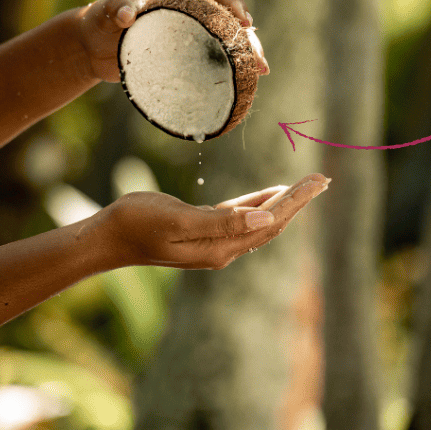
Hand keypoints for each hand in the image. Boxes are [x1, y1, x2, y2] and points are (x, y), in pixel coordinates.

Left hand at [75, 0, 270, 83]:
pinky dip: (226, 74)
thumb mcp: (106, 11)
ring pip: (226, 46)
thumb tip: (127, 14)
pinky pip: (210, 66)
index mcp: (180, 0)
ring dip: (245, 57)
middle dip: (249, 39)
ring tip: (258, 74)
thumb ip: (116, 8)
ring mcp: (189, 41)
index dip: (235, 4)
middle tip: (259, 61)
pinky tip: (239, 88)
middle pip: (230, 23)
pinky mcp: (182, 63)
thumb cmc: (99, 20)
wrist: (90, 48)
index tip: (243, 21)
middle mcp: (191, 18)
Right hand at [101, 173, 327, 268]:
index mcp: (221, 247)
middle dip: (298, 202)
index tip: (319, 181)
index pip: (270, 222)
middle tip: (322, 180)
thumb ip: (223, 222)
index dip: (296, 201)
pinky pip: (240, 218)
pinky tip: (268, 196)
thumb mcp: (179, 220)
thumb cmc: (137, 224)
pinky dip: (258, 205)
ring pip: (258, 222)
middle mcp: (222, 249)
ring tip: (306, 187)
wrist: (107, 237)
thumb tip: (266, 220)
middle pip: (271, 224)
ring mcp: (211, 242)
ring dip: (282, 203)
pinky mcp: (200, 232)